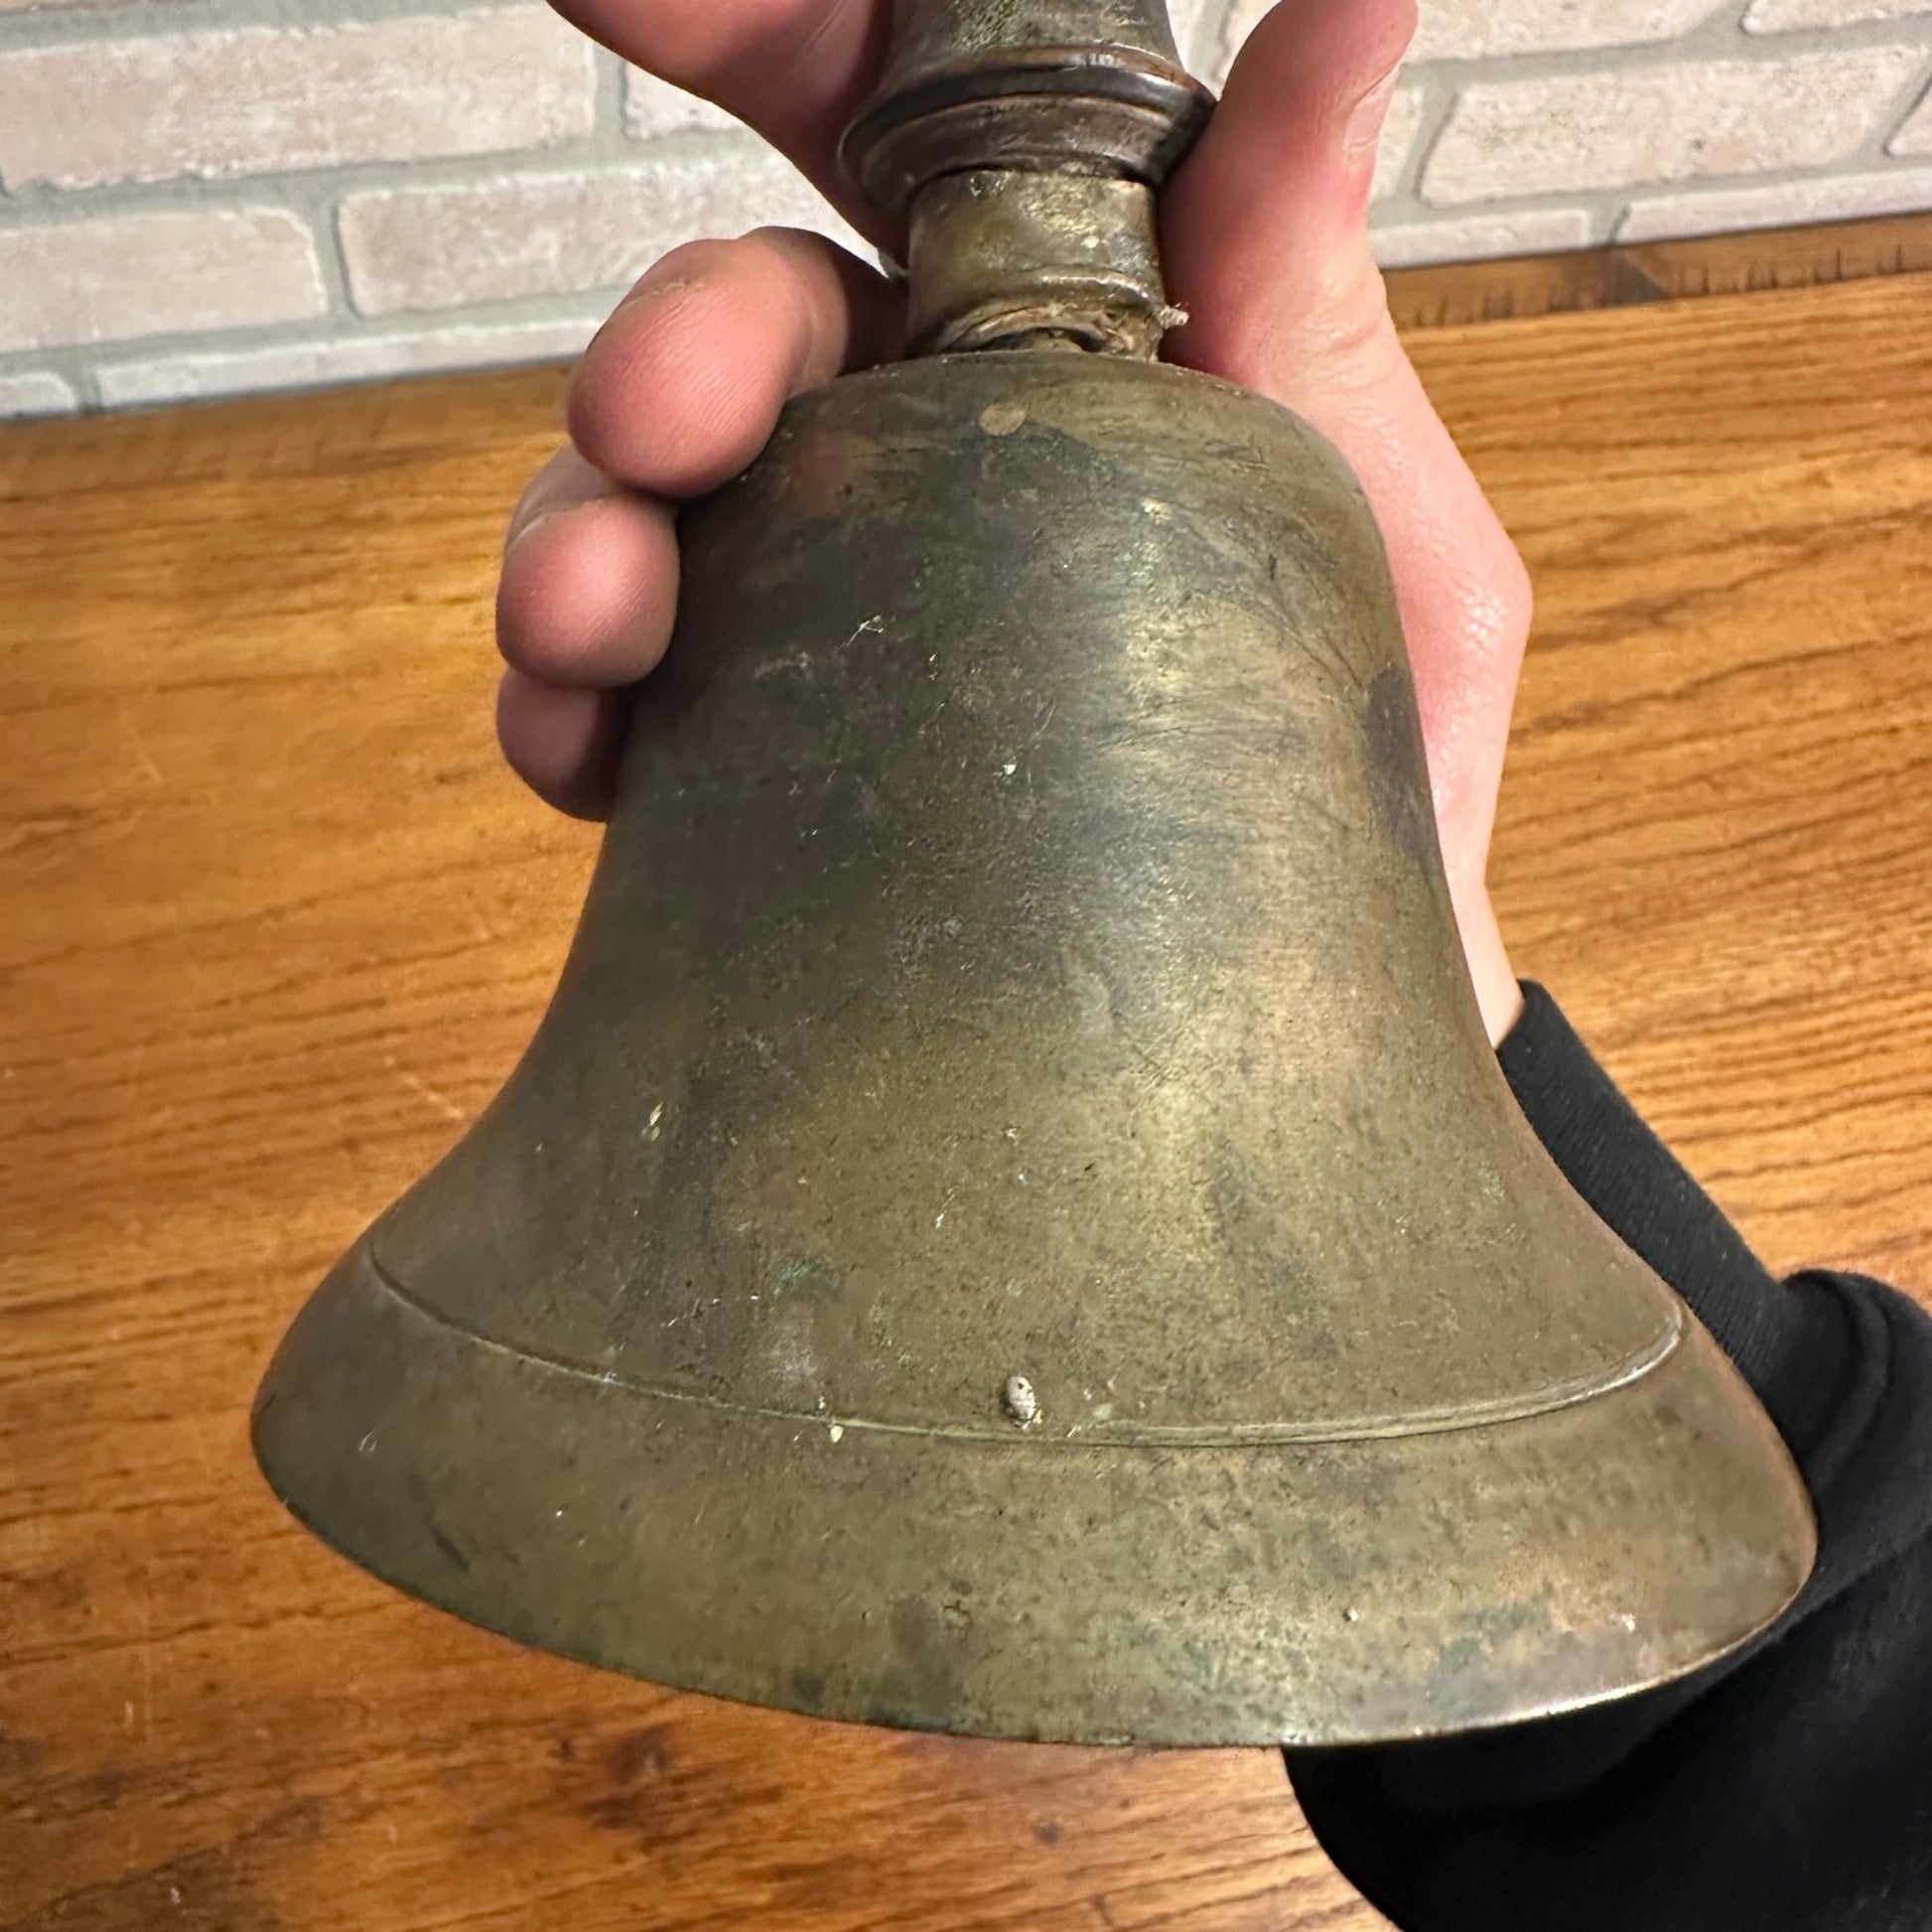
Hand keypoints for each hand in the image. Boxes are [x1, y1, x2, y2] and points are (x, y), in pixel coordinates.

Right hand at [494, 0, 1529, 1042]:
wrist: (1315, 1039)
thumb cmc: (1369, 775)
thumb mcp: (1375, 511)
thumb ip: (1305, 282)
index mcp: (1070, 347)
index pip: (904, 144)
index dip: (772, 38)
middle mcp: (933, 458)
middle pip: (753, 328)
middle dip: (677, 341)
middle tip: (652, 410)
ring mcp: (838, 614)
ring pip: (659, 514)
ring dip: (586, 537)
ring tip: (583, 620)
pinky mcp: (773, 772)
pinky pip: (638, 708)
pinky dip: (576, 711)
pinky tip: (578, 745)